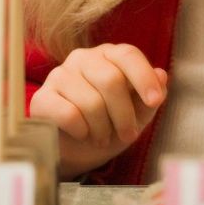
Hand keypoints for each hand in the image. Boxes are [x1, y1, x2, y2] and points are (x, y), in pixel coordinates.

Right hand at [29, 44, 167, 178]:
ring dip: (103, 129)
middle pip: (111, 80)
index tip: (155, 102)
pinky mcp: (42, 98)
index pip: (127, 54)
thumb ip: (152, 95)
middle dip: (124, 115)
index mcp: (108, 55)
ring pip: (91, 102)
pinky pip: (68, 114)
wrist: (77, 149)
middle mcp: (82, 58)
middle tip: (128, 135)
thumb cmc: (111, 124)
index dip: (144, 77)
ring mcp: (59, 75)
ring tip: (104, 138)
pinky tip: (83, 134)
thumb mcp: (138, 113)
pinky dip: (82, 130)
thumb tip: (162, 76)